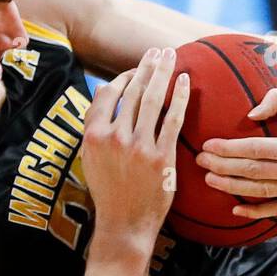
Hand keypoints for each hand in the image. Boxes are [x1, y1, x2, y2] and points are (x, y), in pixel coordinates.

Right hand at [81, 47, 189, 240]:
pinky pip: (173, 120)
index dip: (121, 79)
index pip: (106, 96)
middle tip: (156, 51)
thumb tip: (103, 94)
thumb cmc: (108, 192)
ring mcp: (138, 147)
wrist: (124, 224)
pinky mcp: (161, 157)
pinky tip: (186, 81)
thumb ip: (96, 128)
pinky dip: (180, 98)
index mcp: (92, 137)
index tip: (134, 71)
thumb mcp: (91, 159)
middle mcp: (114, 138)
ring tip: (169, 56)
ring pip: (151, 101)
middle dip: (145, 67)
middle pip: (131, 93)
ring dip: (162, 74)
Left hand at [196, 92, 276, 218]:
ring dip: (232, 187)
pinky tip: (235, 208)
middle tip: (199, 162)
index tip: (206, 146)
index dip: (227, 149)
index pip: (254, 150)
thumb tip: (249, 114)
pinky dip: (256, 211)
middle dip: (222, 167)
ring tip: (210, 179)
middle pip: (253, 172)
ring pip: (261, 192)